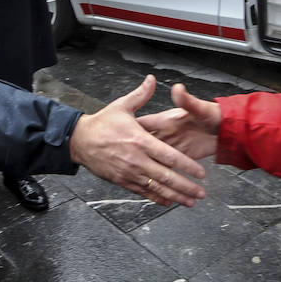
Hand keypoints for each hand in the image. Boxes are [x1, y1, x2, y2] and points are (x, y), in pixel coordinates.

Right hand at [70, 75, 206, 206]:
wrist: (79, 140)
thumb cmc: (102, 123)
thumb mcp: (122, 106)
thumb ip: (141, 95)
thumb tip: (152, 80)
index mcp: (140, 141)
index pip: (169, 156)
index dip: (187, 166)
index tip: (200, 173)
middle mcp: (137, 160)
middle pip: (166, 177)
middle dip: (186, 186)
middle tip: (201, 193)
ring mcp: (129, 172)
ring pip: (156, 188)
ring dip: (175, 196)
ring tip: (191, 202)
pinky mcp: (122, 181)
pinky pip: (142, 192)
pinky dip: (157, 198)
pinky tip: (168, 201)